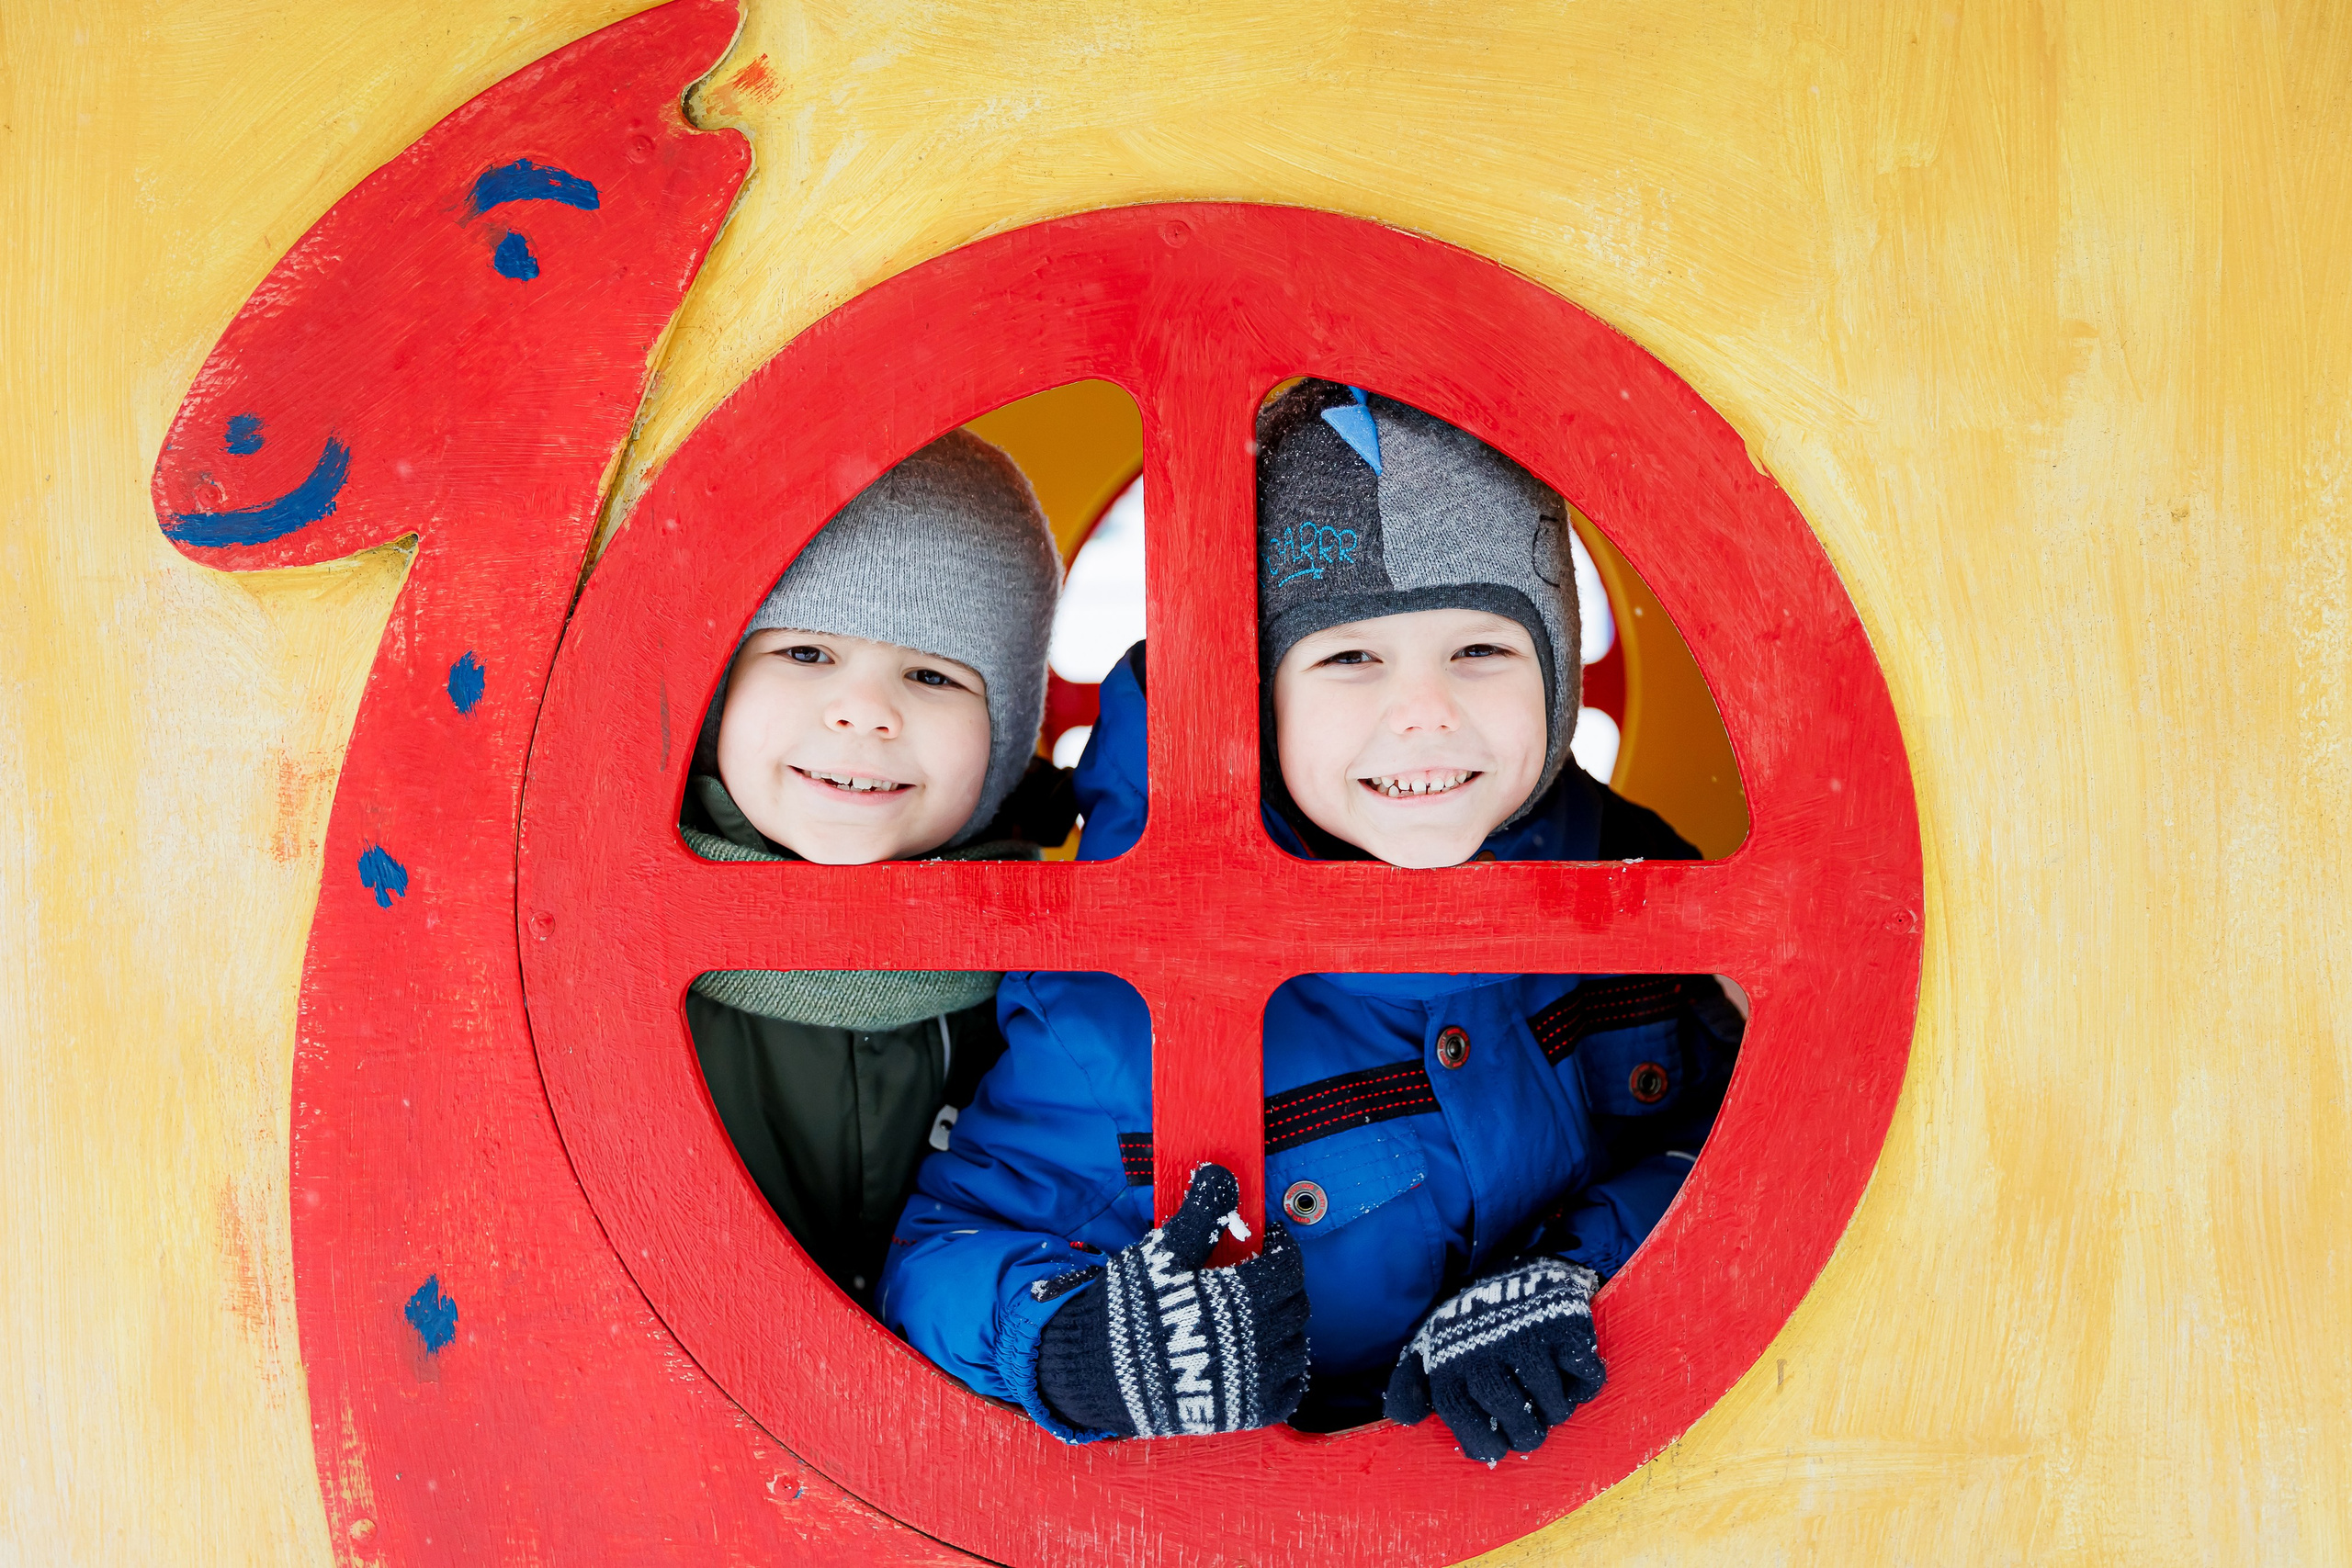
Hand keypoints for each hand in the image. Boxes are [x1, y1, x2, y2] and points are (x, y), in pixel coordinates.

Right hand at [1032, 1163, 1309, 1436]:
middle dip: (1280, 1282)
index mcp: (1242, 1300)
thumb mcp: (1162, 1254)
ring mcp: (1254, 1383)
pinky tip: (1262, 1354)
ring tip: (1256, 1312)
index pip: (1288, 1268)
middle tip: (1257, 1272)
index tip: (1268, 1238)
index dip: (1282, 1247)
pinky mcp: (1246, 1413)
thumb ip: (1200, 1213)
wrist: (1095, 1372)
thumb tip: (1221, 1173)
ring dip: (1282, 1325)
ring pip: (1295, 1346)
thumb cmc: (1128, 1310)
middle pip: (1295, 1304)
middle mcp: (1257, 1344)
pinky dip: (1284, 1370)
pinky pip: (1289, 1390)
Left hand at [1384, 1256, 1603, 1462]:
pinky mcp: (1564, 1326)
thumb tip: (1402, 1418)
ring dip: (1556, 1411)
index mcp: (1450, 1361)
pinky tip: (1572, 1377)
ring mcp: (1526, 1338)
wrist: (1513, 1269)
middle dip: (1526, 1434)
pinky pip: (1584, 1376)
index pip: (1464, 1419)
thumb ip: (1411, 1383)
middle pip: (1512, 1416)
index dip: (1483, 1442)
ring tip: (1551, 1403)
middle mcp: (1486, 1351)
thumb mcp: (1432, 1346)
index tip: (1498, 1447)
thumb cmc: (1469, 1324)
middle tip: (1531, 1431)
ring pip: (1552, 1404)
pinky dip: (1584, 1384)